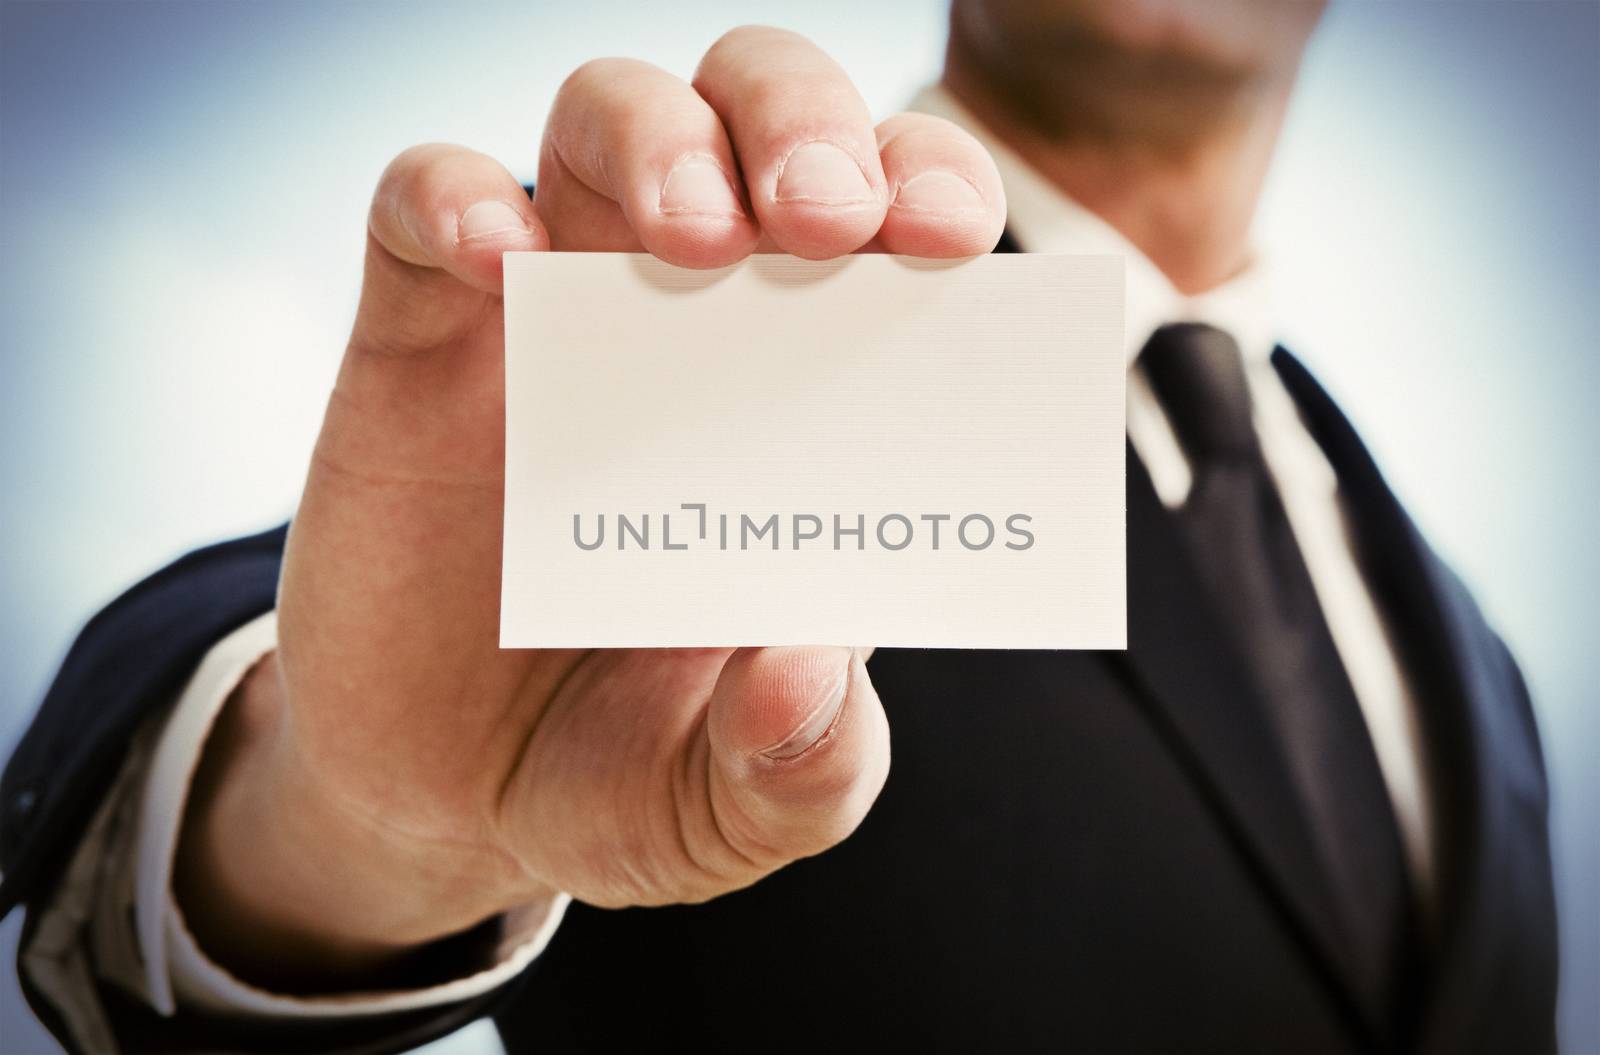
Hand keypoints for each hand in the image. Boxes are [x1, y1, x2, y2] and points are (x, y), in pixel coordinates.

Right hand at [176, 25, 1004, 988]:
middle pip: (764, 114)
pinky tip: (492, 257)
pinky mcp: (420, 332)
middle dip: (811, 128)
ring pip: (610, 114)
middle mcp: (698, 319)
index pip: (899, 223)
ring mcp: (558, 312)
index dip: (936, 190)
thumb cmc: (619, 769)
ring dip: (664, 139)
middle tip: (829, 222)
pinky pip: (426, 200)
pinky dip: (454, 198)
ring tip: (694, 239)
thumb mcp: (731, 807)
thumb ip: (801, 764)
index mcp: (815, 396)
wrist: (436, 801)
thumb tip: (806, 662)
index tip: (952, 242)